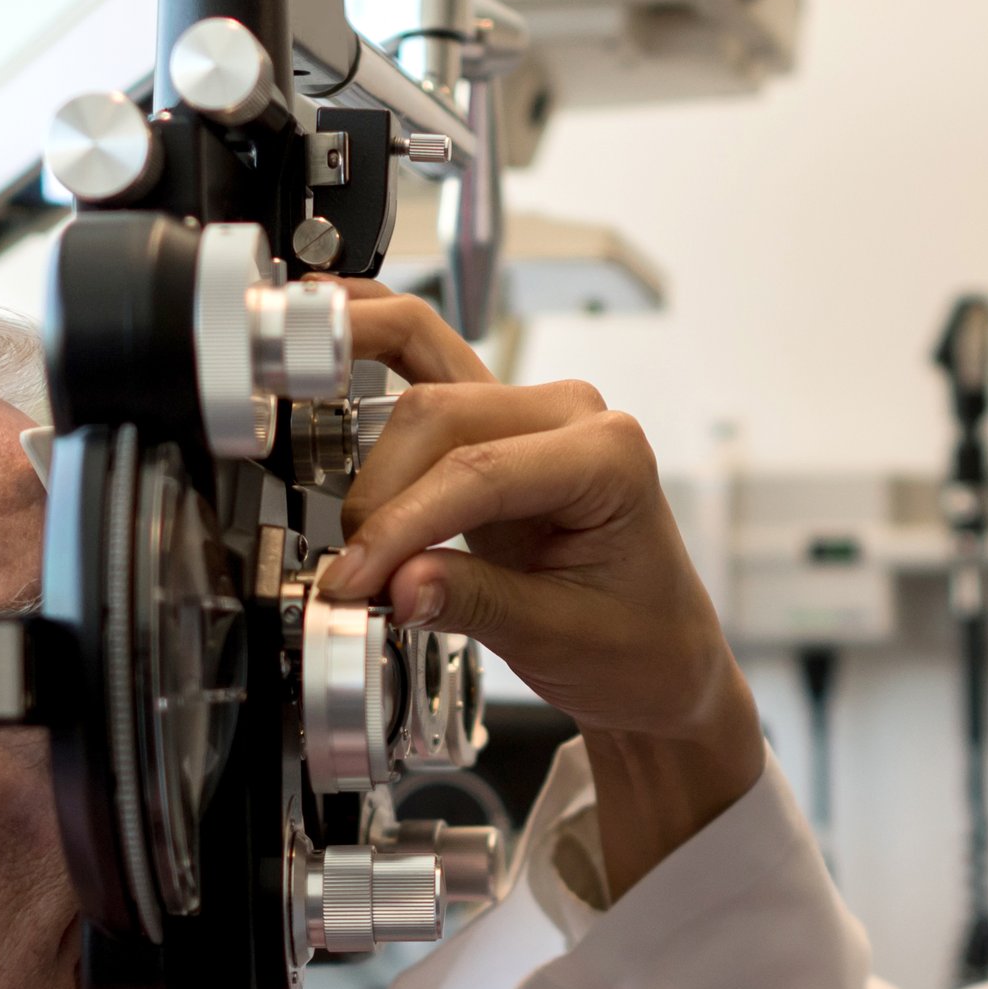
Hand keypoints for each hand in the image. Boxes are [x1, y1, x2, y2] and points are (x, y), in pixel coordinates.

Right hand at [320, 285, 763, 892]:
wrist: (660, 656)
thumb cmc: (636, 644)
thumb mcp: (559, 639)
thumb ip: (474, 602)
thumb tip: (395, 583)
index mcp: (609, 454)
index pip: (479, 471)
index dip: (403, 526)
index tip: (356, 581)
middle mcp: (571, 414)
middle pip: (438, 418)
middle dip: (380, 499)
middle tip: (351, 579)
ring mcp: (529, 408)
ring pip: (420, 392)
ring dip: (368, 463)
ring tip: (346, 539)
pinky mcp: (493, 422)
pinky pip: (422, 363)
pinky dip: (372, 351)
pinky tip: (327, 332)